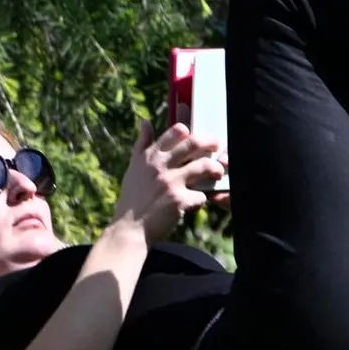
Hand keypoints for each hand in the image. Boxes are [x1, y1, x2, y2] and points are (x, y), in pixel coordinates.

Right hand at [111, 121, 224, 242]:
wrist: (130, 228)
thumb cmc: (133, 198)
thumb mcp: (134, 167)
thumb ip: (142, 144)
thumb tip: (145, 122)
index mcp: (149, 156)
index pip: (174, 132)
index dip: (189, 132)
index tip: (194, 136)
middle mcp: (160, 166)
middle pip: (194, 144)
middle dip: (210, 142)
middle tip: (218, 145)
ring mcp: (171, 182)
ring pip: (204, 166)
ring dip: (215, 168)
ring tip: (218, 173)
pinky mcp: (179, 200)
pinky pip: (201, 195)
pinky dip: (201, 199)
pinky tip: (196, 202)